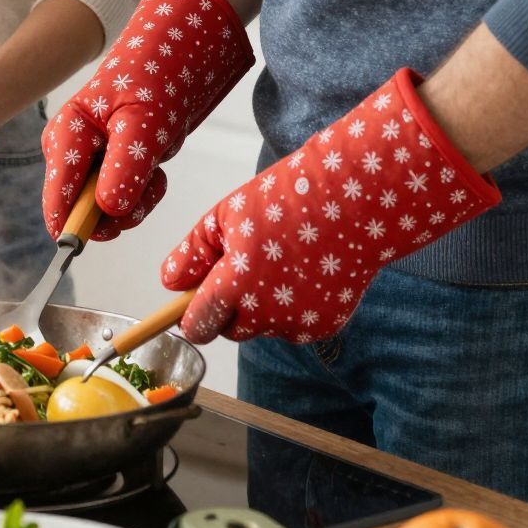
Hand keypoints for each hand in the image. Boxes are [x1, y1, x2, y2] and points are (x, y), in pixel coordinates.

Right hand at [41, 0, 253, 240]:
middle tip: (148, 185)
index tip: (108, 231)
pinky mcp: (112, 167)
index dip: (76, 227)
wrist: (179, 56)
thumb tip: (107, 211)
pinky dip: (147, 190)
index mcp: (65, 137)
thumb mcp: (144, 124)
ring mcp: (92, 162)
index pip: (57, 202)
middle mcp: (72, 154)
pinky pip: (126, 200)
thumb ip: (123, 169)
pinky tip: (156, 163)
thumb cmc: (156, 77)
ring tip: (156, 165)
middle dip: (120, 209)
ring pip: (109, 211)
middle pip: (85, 213)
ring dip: (139, 199)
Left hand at [160, 69, 499, 344]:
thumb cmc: (287, 198)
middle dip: (229, 308)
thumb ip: (194, 252)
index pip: (197, 326)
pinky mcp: (325, 326)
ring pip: (264, 328)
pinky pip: (294, 326)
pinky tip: (307, 270)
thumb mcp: (228, 214)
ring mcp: (299, 323)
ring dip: (263, 307)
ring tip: (282, 260)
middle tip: (244, 266)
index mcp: (236, 284)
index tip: (190, 309)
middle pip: (230, 330)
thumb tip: (169, 283)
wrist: (357, 198)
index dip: (190, 318)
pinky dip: (294, 306)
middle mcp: (266, 313)